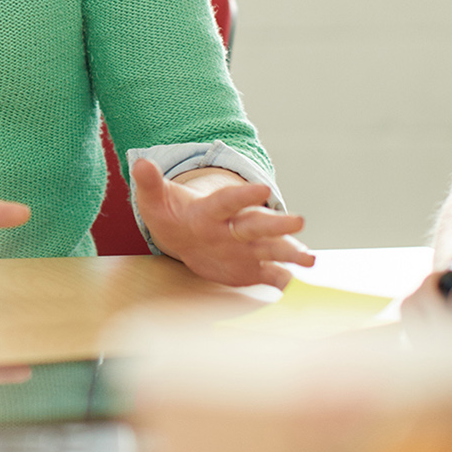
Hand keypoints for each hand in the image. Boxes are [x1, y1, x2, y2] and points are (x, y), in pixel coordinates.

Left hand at [129, 159, 313, 286]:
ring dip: (290, 253)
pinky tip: (300, 289)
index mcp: (211, 210)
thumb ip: (149, 184)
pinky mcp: (253, 268)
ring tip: (310, 261)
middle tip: (299, 221)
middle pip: (258, 224)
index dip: (242, 195)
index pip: (228, 201)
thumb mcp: (156, 201)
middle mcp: (235, 227)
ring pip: (271, 249)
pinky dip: (285, 282)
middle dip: (277, 224)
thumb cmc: (172, 215)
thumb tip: (140, 163)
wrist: (187, 234)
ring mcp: (247, 248)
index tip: (261, 188)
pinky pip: (272, 276)